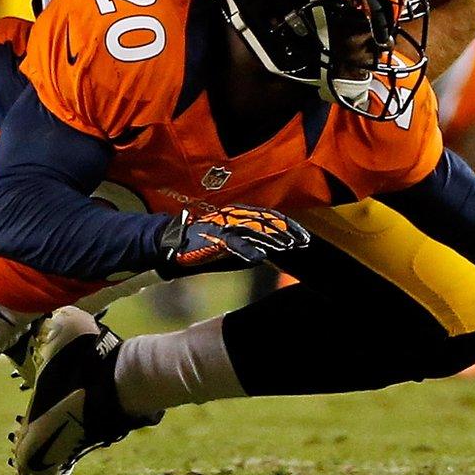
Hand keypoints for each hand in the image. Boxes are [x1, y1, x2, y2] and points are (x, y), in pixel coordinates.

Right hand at [159, 205, 311, 273]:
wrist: (170, 242)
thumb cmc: (198, 245)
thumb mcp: (226, 246)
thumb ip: (243, 249)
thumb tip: (263, 257)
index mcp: (237, 216)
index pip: (268, 217)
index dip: (287, 225)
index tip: (304, 235)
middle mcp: (232, 217)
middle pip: (265, 221)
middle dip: (286, 231)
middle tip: (304, 241)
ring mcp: (223, 227)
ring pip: (252, 230)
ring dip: (272, 239)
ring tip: (288, 247)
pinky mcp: (212, 239)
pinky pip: (233, 244)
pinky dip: (247, 250)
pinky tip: (260, 257)